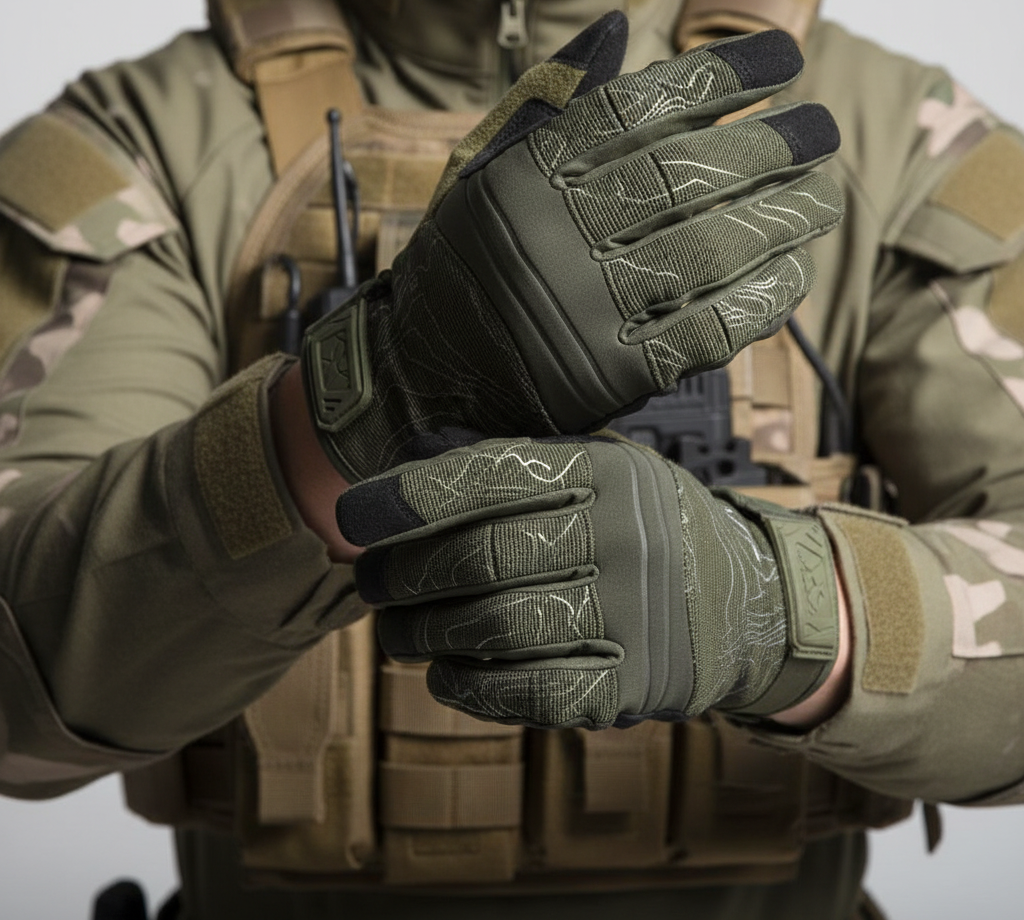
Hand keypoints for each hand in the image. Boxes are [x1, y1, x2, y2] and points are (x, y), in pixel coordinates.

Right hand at [303, 14, 843, 481]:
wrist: (422, 371)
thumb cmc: (471, 259)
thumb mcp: (488, 169)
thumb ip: (552, 103)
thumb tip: (618, 28)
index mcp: (523, 176)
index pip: (635, 110)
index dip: (719, 78)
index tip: (782, 61)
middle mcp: (552, 236)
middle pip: (682, 177)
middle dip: (768, 147)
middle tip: (821, 130)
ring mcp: (582, 310)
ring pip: (706, 253)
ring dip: (780, 222)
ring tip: (824, 197)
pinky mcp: (609, 376)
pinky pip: (705, 331)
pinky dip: (759, 301)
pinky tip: (793, 273)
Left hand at [337, 435, 839, 728]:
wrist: (748, 601)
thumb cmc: (645, 525)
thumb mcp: (600, 467)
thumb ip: (516, 460)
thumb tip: (414, 449)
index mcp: (604, 470)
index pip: (486, 474)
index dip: (406, 497)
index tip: (352, 516)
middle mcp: (620, 535)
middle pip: (478, 556)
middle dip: (401, 574)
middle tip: (368, 582)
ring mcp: (632, 614)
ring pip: (495, 625)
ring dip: (422, 633)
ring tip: (394, 629)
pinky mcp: (635, 685)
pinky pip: (531, 692)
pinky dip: (470, 687)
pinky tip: (443, 673)